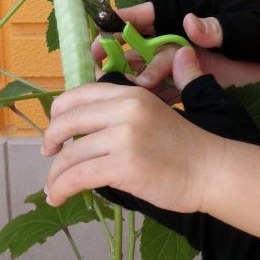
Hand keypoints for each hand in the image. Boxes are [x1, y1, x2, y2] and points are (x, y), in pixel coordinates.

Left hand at [43, 46, 214, 210]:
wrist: (210, 170)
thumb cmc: (185, 145)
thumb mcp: (159, 108)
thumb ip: (134, 100)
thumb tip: (164, 62)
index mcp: (131, 94)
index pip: (78, 94)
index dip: (58, 113)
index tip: (57, 132)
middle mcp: (125, 109)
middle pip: (67, 122)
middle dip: (50, 142)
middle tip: (50, 157)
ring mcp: (124, 137)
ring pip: (69, 155)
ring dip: (54, 175)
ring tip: (53, 189)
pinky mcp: (123, 165)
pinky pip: (78, 177)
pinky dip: (61, 189)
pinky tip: (60, 198)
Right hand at [94, 5, 225, 92]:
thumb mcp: (246, 28)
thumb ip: (217, 28)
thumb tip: (189, 23)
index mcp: (195, 12)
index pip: (155, 11)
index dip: (127, 19)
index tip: (104, 27)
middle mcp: (188, 33)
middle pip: (146, 39)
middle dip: (121, 49)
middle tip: (98, 60)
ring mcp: (190, 56)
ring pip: (152, 64)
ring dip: (131, 75)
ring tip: (108, 86)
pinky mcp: (196, 76)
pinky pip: (168, 83)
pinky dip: (151, 93)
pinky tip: (134, 105)